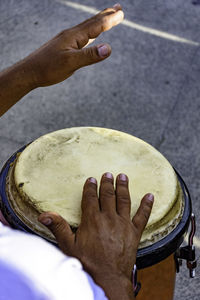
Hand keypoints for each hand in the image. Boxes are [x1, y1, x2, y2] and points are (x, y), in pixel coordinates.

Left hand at [24, 4, 123, 86]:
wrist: (29, 72)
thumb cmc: (48, 68)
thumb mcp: (71, 63)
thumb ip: (89, 56)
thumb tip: (109, 48)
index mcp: (73, 36)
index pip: (96, 25)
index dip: (110, 20)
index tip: (121, 13)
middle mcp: (70, 34)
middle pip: (92, 22)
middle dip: (106, 15)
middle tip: (118, 8)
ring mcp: (66, 39)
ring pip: (86, 27)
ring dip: (98, 21)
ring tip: (106, 17)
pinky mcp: (63, 46)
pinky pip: (80, 35)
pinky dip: (89, 31)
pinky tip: (88, 34)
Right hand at [39, 173, 153, 299]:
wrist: (108, 278)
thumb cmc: (88, 263)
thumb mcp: (68, 246)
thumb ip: (58, 227)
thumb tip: (45, 215)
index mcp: (92, 220)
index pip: (91, 198)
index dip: (91, 187)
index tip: (91, 179)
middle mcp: (108, 218)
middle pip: (108, 195)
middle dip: (107, 183)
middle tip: (108, 174)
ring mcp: (123, 224)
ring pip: (124, 201)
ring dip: (123, 187)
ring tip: (123, 177)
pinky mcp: (134, 233)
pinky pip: (142, 216)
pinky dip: (146, 205)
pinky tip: (149, 196)